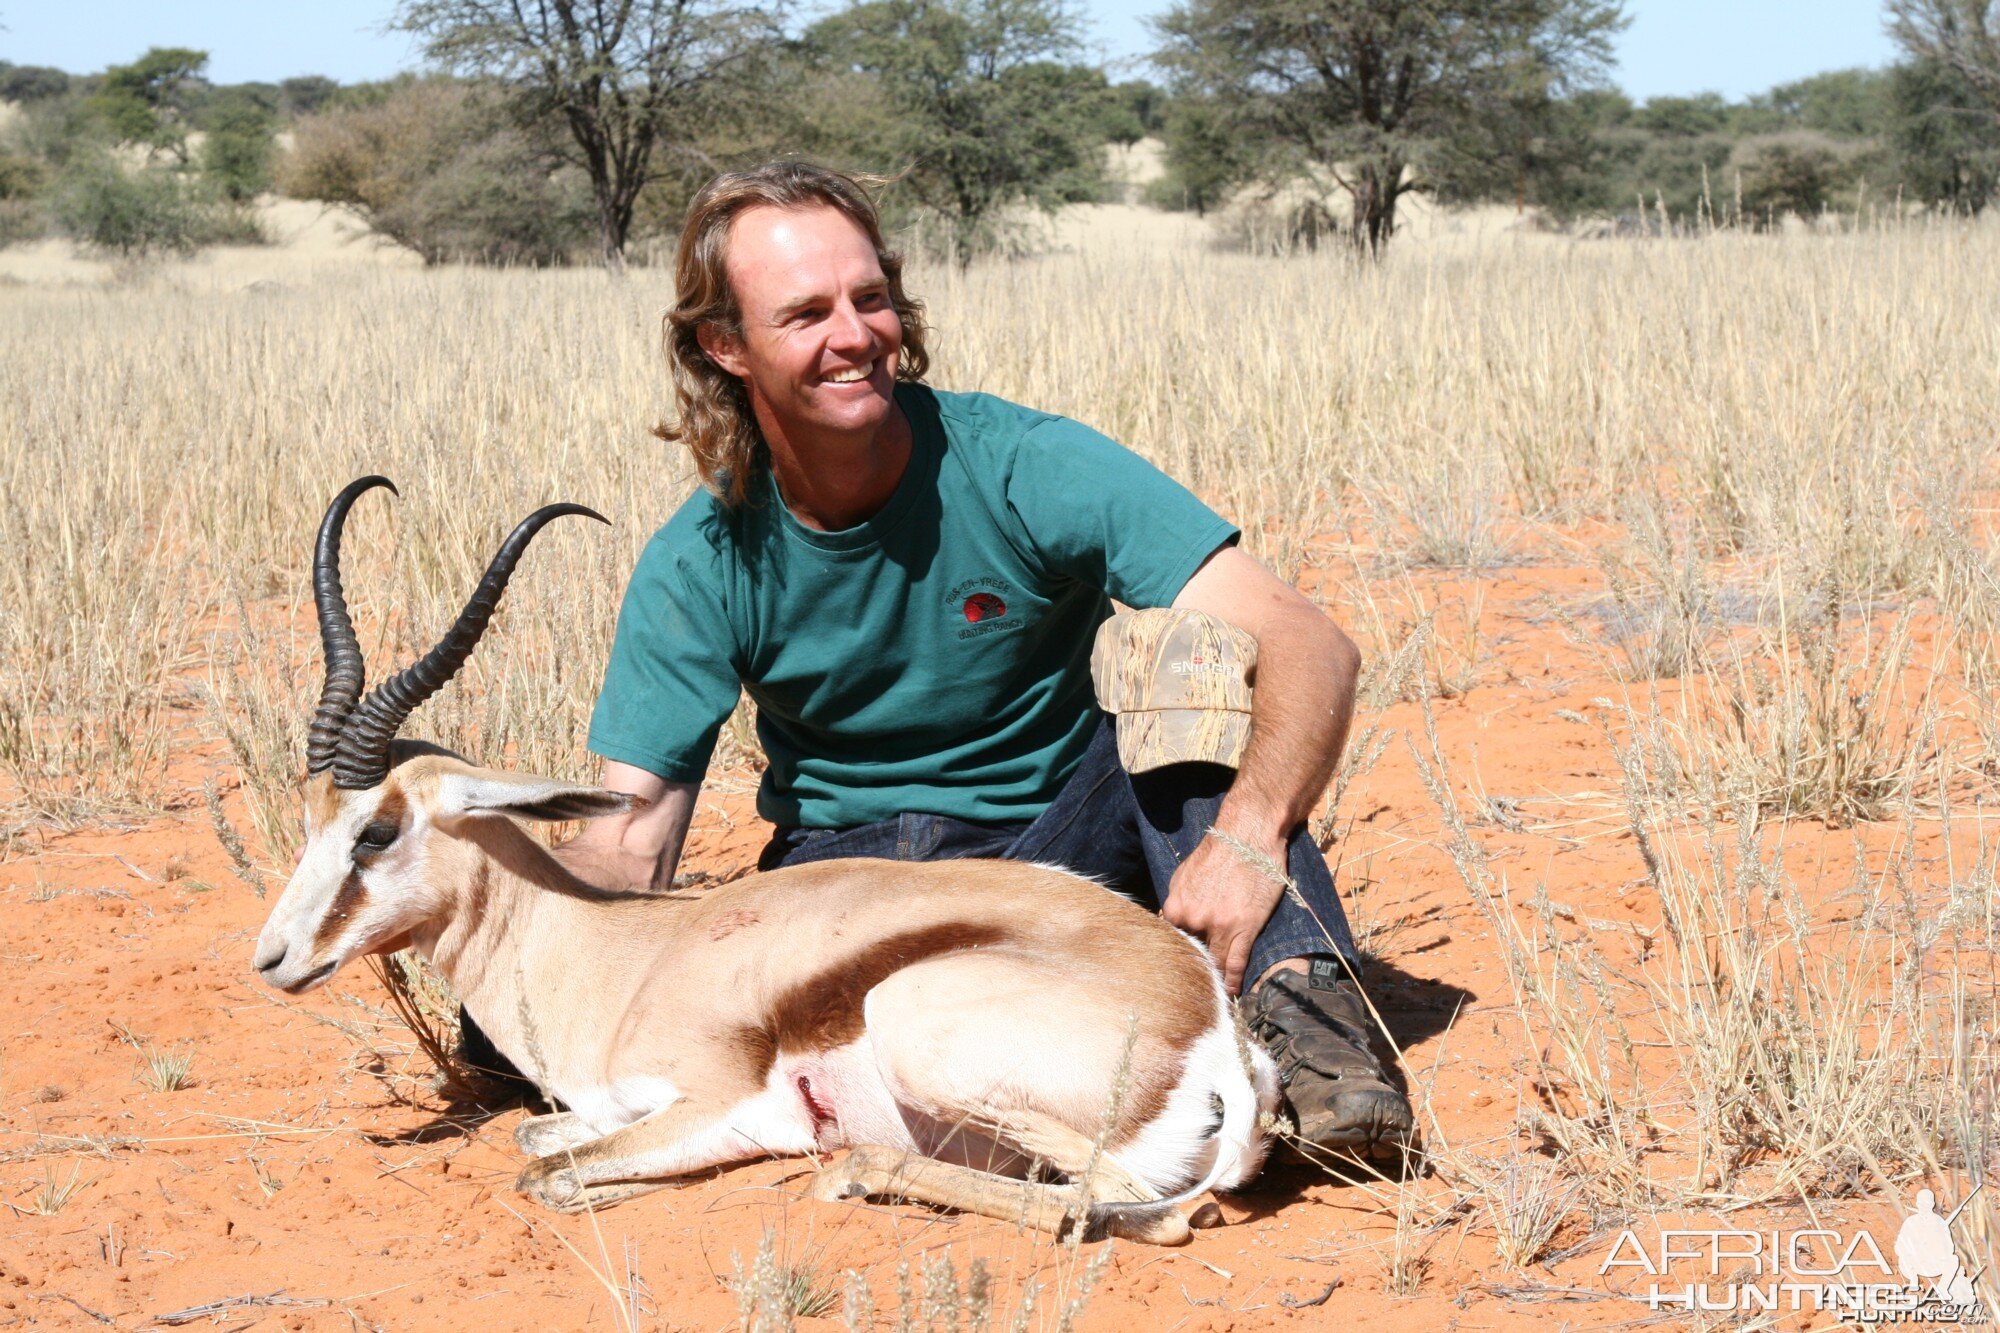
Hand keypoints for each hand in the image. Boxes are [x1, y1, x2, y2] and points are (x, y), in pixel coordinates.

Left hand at [1161, 826, 1289, 994]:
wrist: (1248, 833)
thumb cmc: (1217, 851)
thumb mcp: (1183, 876)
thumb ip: (1177, 903)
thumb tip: (1171, 923)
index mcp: (1175, 907)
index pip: (1169, 943)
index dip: (1173, 959)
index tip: (1173, 974)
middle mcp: (1193, 920)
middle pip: (1190, 956)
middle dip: (1191, 973)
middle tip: (1189, 992)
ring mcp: (1219, 927)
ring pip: (1213, 963)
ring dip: (1213, 980)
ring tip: (1212, 997)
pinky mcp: (1245, 929)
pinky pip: (1236, 963)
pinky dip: (1233, 981)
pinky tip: (1231, 993)